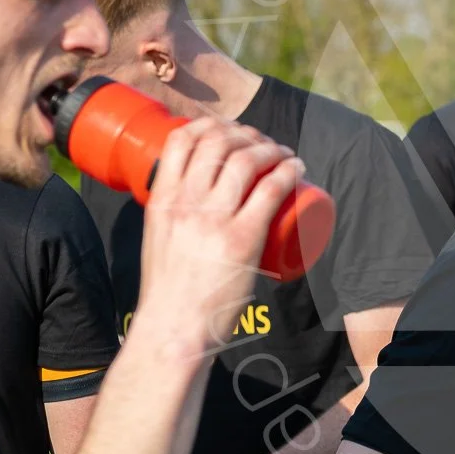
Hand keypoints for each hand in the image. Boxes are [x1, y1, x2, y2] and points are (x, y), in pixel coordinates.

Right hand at [132, 118, 302, 357]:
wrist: (174, 328)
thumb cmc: (168, 292)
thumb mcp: (157, 240)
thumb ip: (171, 218)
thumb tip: (193, 203)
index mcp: (161, 200)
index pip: (181, 140)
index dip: (209, 124)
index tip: (226, 129)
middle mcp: (186, 202)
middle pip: (219, 142)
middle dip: (245, 132)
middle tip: (261, 142)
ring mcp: (215, 220)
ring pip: (247, 160)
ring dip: (271, 147)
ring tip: (283, 153)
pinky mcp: (243, 239)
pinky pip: (271, 190)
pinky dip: (288, 169)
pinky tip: (297, 166)